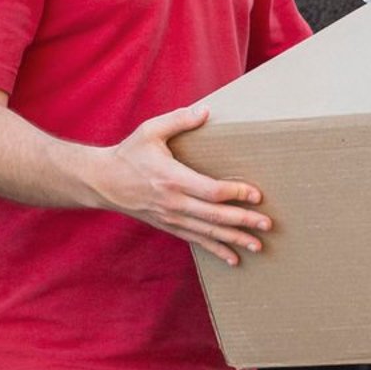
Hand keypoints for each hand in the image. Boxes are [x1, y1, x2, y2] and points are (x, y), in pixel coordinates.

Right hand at [93, 103, 272, 266]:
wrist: (102, 182)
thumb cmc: (129, 154)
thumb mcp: (150, 131)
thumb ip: (178, 120)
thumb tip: (206, 110)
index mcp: (172, 178)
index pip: (211, 191)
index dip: (236, 194)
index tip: (256, 195)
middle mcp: (173, 202)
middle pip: (215, 216)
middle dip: (243, 221)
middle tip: (268, 225)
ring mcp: (171, 218)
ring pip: (208, 233)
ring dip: (235, 240)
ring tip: (258, 246)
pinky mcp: (169, 226)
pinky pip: (196, 241)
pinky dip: (216, 250)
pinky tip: (233, 258)